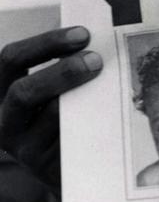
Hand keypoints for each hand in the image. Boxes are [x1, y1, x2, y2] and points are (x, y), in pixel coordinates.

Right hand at [0, 26, 102, 194]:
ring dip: (78, 95)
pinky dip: (86, 119)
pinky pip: (67, 137)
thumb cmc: (60, 119)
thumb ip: (60, 69)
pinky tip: (104, 108)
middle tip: (96, 60)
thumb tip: (94, 43)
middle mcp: (2, 117)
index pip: (12, 59)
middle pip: (23, 90)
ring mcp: (20, 145)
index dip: (46, 43)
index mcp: (2, 90)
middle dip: (62, 71)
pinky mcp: (41, 164)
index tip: (82, 34)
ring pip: (48, 114)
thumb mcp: (50, 92)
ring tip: (104, 81)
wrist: (67, 167)